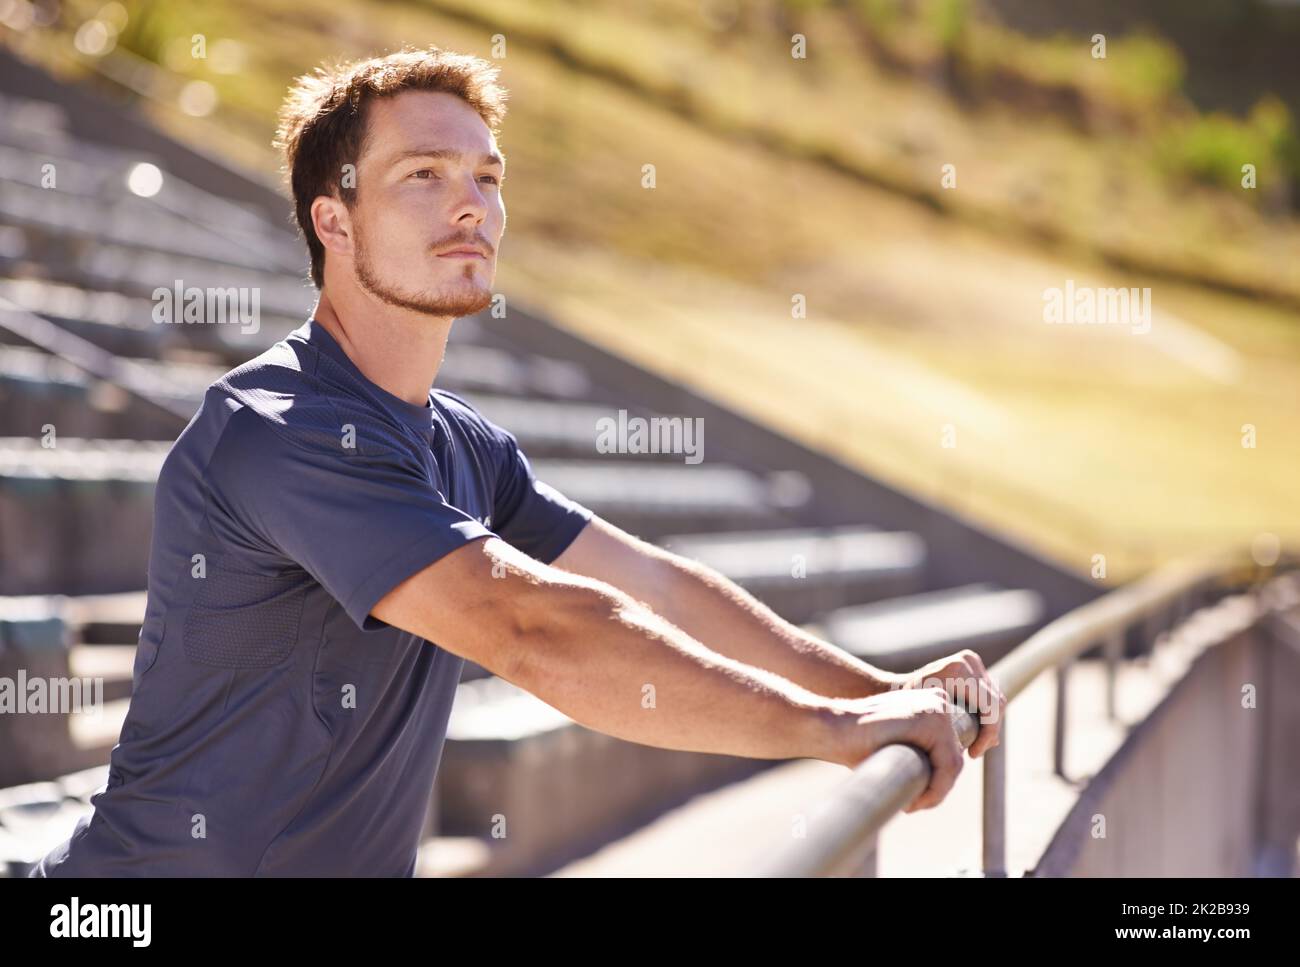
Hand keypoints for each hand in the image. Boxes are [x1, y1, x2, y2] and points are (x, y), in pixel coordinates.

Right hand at [825, 688, 965, 812]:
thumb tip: (943, 781)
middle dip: (938, 788)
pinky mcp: (932, 722)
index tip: (915, 798)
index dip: (936, 780)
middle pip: (953, 758)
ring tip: (913, 805)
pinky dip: (936, 789)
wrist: (834, 728)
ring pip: (953, 764)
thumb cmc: (857, 741)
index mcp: (931, 705)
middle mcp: (938, 701)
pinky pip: (948, 765)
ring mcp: (937, 709)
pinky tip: (915, 800)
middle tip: (915, 805)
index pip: (947, 751)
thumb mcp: (896, 744)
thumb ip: (919, 752)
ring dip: (937, 792)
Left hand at [894, 650, 1006, 758]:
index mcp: (958, 670)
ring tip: (977, 745)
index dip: (988, 733)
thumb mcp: (927, 718)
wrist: (896, 687)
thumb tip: (974, 750)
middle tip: (976, 752)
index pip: (990, 706)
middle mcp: (969, 661)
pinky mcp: (975, 666)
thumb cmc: (907, 707)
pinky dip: (987, 714)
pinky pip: (990, 694)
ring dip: (991, 724)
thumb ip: (948, 730)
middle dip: (990, 731)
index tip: (973, 753)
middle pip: (997, 703)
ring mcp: (973, 661)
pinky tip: (977, 732)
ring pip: (996, 700)